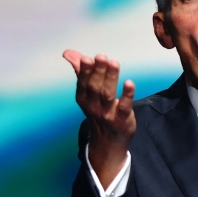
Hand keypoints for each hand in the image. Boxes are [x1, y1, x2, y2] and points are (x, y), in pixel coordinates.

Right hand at [63, 50, 135, 186]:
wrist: (108, 143)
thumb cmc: (99, 111)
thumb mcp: (87, 94)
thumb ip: (81, 72)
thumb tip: (68, 53)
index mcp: (84, 98)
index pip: (83, 83)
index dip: (85, 71)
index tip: (86, 58)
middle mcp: (93, 106)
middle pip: (94, 87)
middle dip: (97, 71)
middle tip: (101, 56)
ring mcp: (107, 114)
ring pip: (108, 95)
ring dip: (111, 78)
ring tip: (114, 63)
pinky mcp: (122, 119)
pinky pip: (124, 107)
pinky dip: (127, 95)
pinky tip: (129, 83)